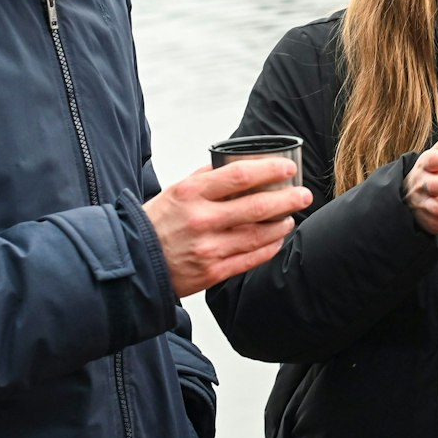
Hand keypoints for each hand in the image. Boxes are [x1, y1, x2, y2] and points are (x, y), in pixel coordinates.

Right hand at [144, 158, 312, 297]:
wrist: (133, 262)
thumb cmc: (157, 223)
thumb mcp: (175, 191)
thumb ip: (206, 178)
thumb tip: (239, 165)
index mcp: (191, 193)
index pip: (240, 175)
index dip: (270, 170)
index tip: (288, 169)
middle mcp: (202, 219)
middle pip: (258, 206)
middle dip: (288, 199)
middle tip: (304, 195)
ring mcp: (209, 248)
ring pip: (259, 234)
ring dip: (282, 224)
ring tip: (290, 217)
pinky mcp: (213, 272)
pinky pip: (251, 258)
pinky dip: (269, 247)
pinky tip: (277, 239)